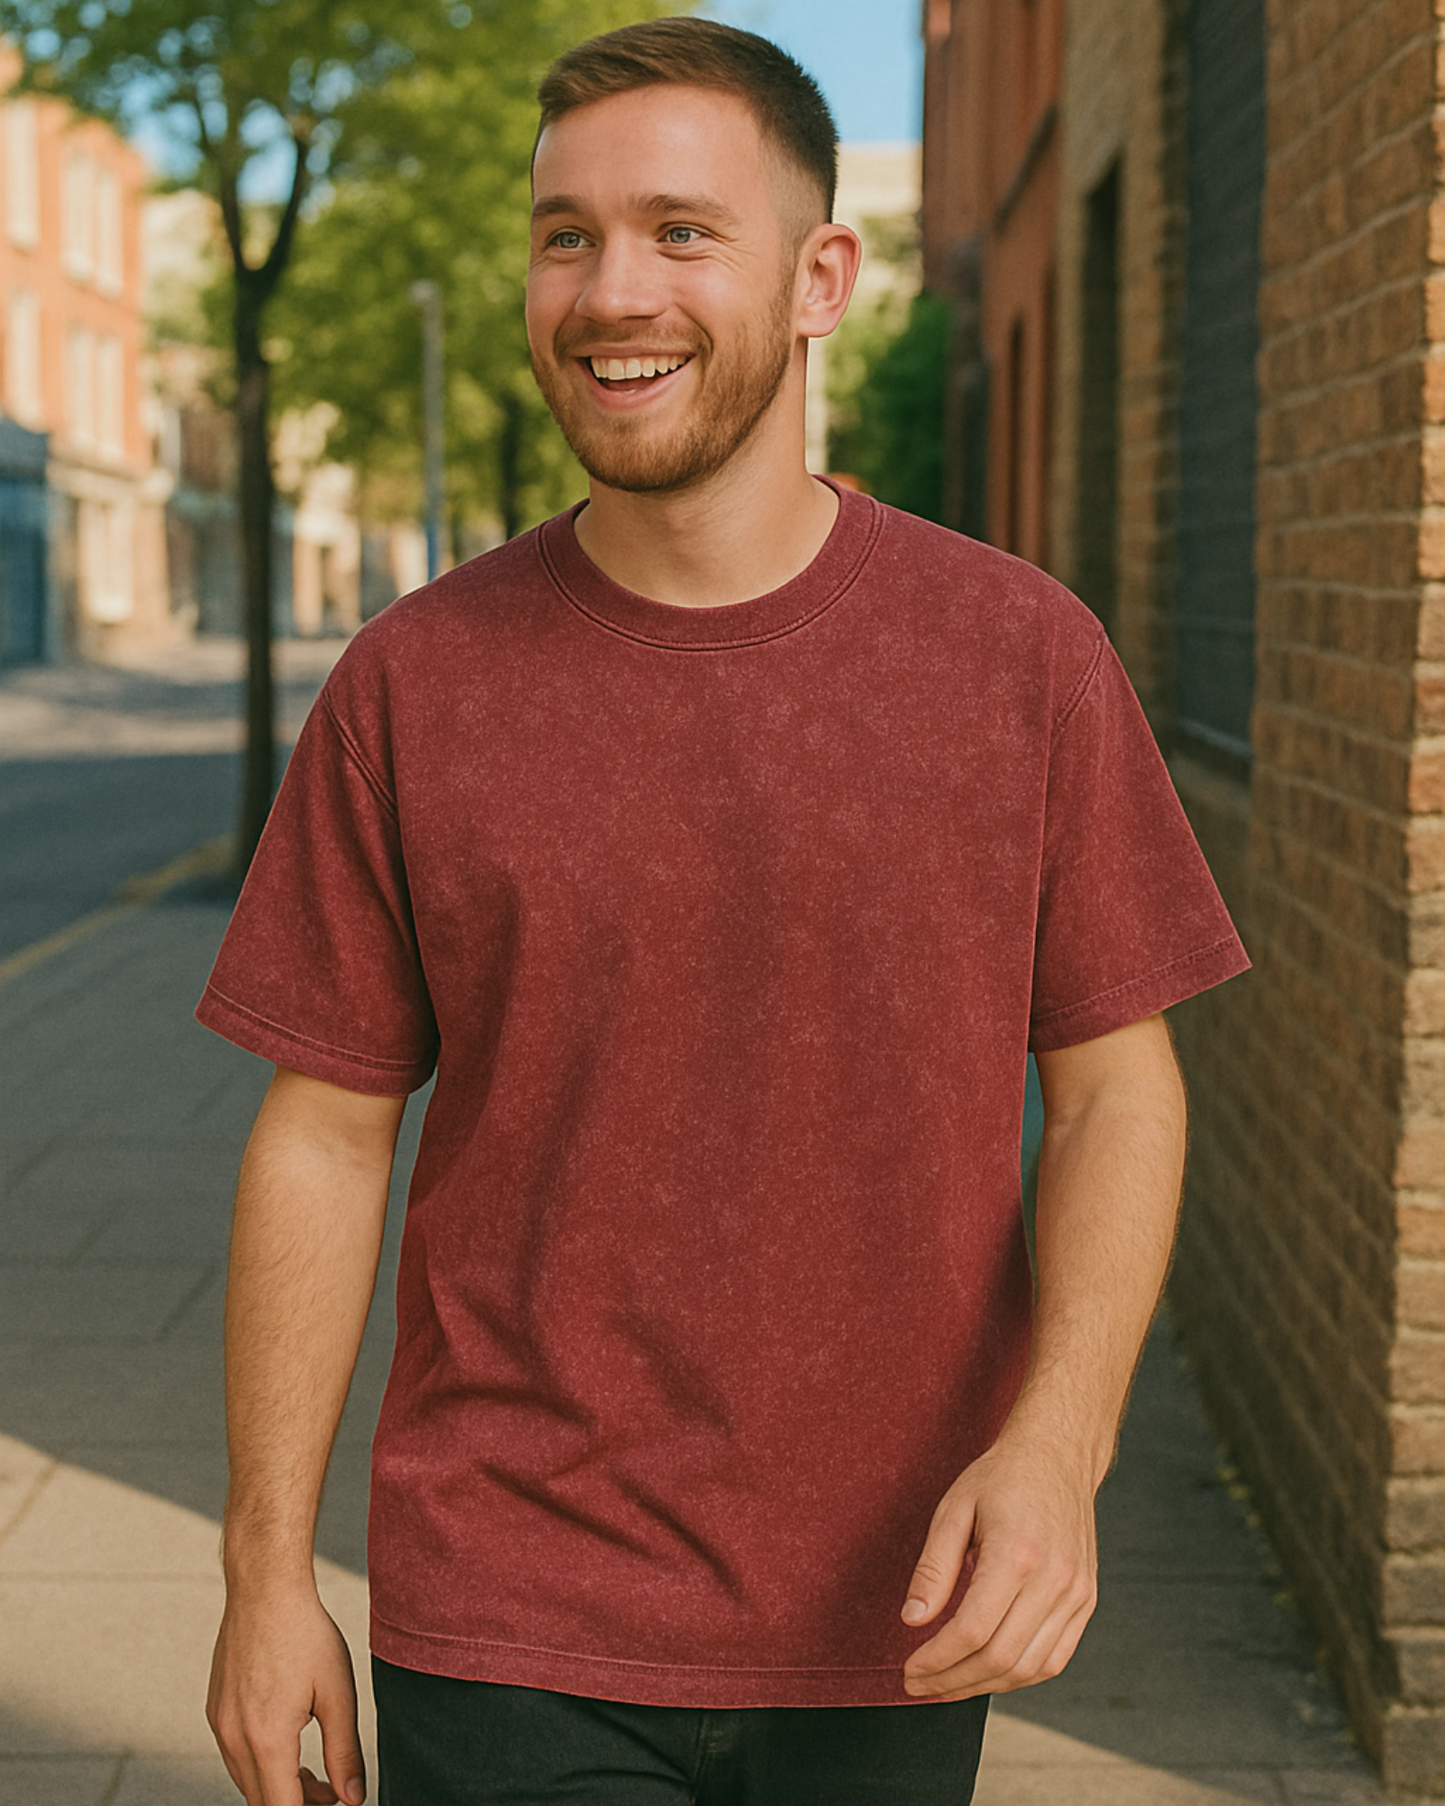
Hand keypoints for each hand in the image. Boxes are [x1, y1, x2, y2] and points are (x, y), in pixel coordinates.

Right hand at [207, 1586, 365, 1805]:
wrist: (265, 1589)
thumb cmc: (306, 1633)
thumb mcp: (338, 1692)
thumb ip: (345, 1752)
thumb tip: (352, 1798)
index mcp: (267, 1739)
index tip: (333, 1802)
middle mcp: (234, 1738)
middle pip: (261, 1801)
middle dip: (297, 1803)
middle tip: (332, 1792)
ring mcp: (220, 1724)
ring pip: (246, 1780)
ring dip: (278, 1786)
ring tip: (313, 1772)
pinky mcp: (215, 1710)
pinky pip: (235, 1755)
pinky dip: (260, 1763)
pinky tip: (287, 1741)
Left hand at [899, 1432, 1097, 1700]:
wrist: (1057, 1456)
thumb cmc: (1001, 1478)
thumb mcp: (954, 1509)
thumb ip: (933, 1568)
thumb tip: (913, 1620)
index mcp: (1016, 1554)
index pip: (973, 1631)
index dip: (937, 1660)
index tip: (909, 1670)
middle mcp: (1053, 1580)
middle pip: (1000, 1658)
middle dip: (953, 1681)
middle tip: (919, 1685)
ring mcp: (1076, 1594)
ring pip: (1030, 1668)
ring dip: (984, 1687)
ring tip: (947, 1685)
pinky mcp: (1086, 1601)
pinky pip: (1055, 1659)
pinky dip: (1019, 1677)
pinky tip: (988, 1672)